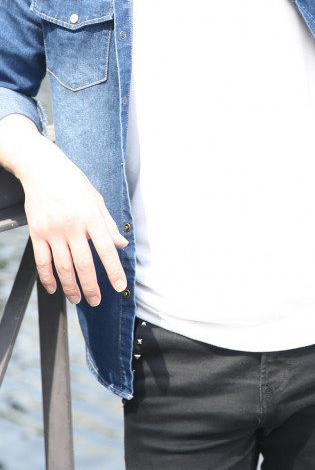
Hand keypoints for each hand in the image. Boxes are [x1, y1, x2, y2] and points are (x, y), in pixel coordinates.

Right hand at [0, 115, 127, 305]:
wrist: (42, 168)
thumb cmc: (72, 182)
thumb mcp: (97, 198)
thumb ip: (109, 224)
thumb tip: (121, 244)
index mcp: (91, 217)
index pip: (106, 250)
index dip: (114, 271)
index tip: (119, 286)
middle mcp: (73, 226)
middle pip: (84, 264)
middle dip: (92, 287)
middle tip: (97, 301)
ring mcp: (53, 231)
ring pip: (63, 267)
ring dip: (71, 287)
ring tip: (78, 299)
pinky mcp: (37, 233)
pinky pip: (43, 261)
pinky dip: (48, 278)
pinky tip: (54, 288)